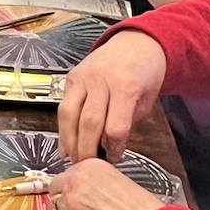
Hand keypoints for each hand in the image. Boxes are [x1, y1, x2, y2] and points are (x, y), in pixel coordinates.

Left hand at [47, 160, 165, 209]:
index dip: (75, 184)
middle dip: (67, 196)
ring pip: (59, 208)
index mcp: (90, 166)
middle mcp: (76, 182)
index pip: (69, 172)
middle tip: (82, 207)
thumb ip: (100, 180)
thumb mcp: (121, 181)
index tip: (80, 191)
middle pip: (57, 187)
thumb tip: (93, 188)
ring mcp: (72, 206)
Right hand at [58, 31, 166, 162]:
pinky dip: (63, 126)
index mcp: (124, 86)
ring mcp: (83, 76)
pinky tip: (65, 142)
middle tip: (88, 167)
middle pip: (89, 122)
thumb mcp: (146, 100)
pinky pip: (64, 104)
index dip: (115, 148)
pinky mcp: (72, 76)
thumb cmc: (145, 72)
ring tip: (72, 158)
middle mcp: (100, 79)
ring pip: (69, 113)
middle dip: (87, 149)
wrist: (136, 42)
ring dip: (69, 139)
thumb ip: (127, 121)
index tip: (114, 159)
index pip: (115, 126)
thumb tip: (109, 146)